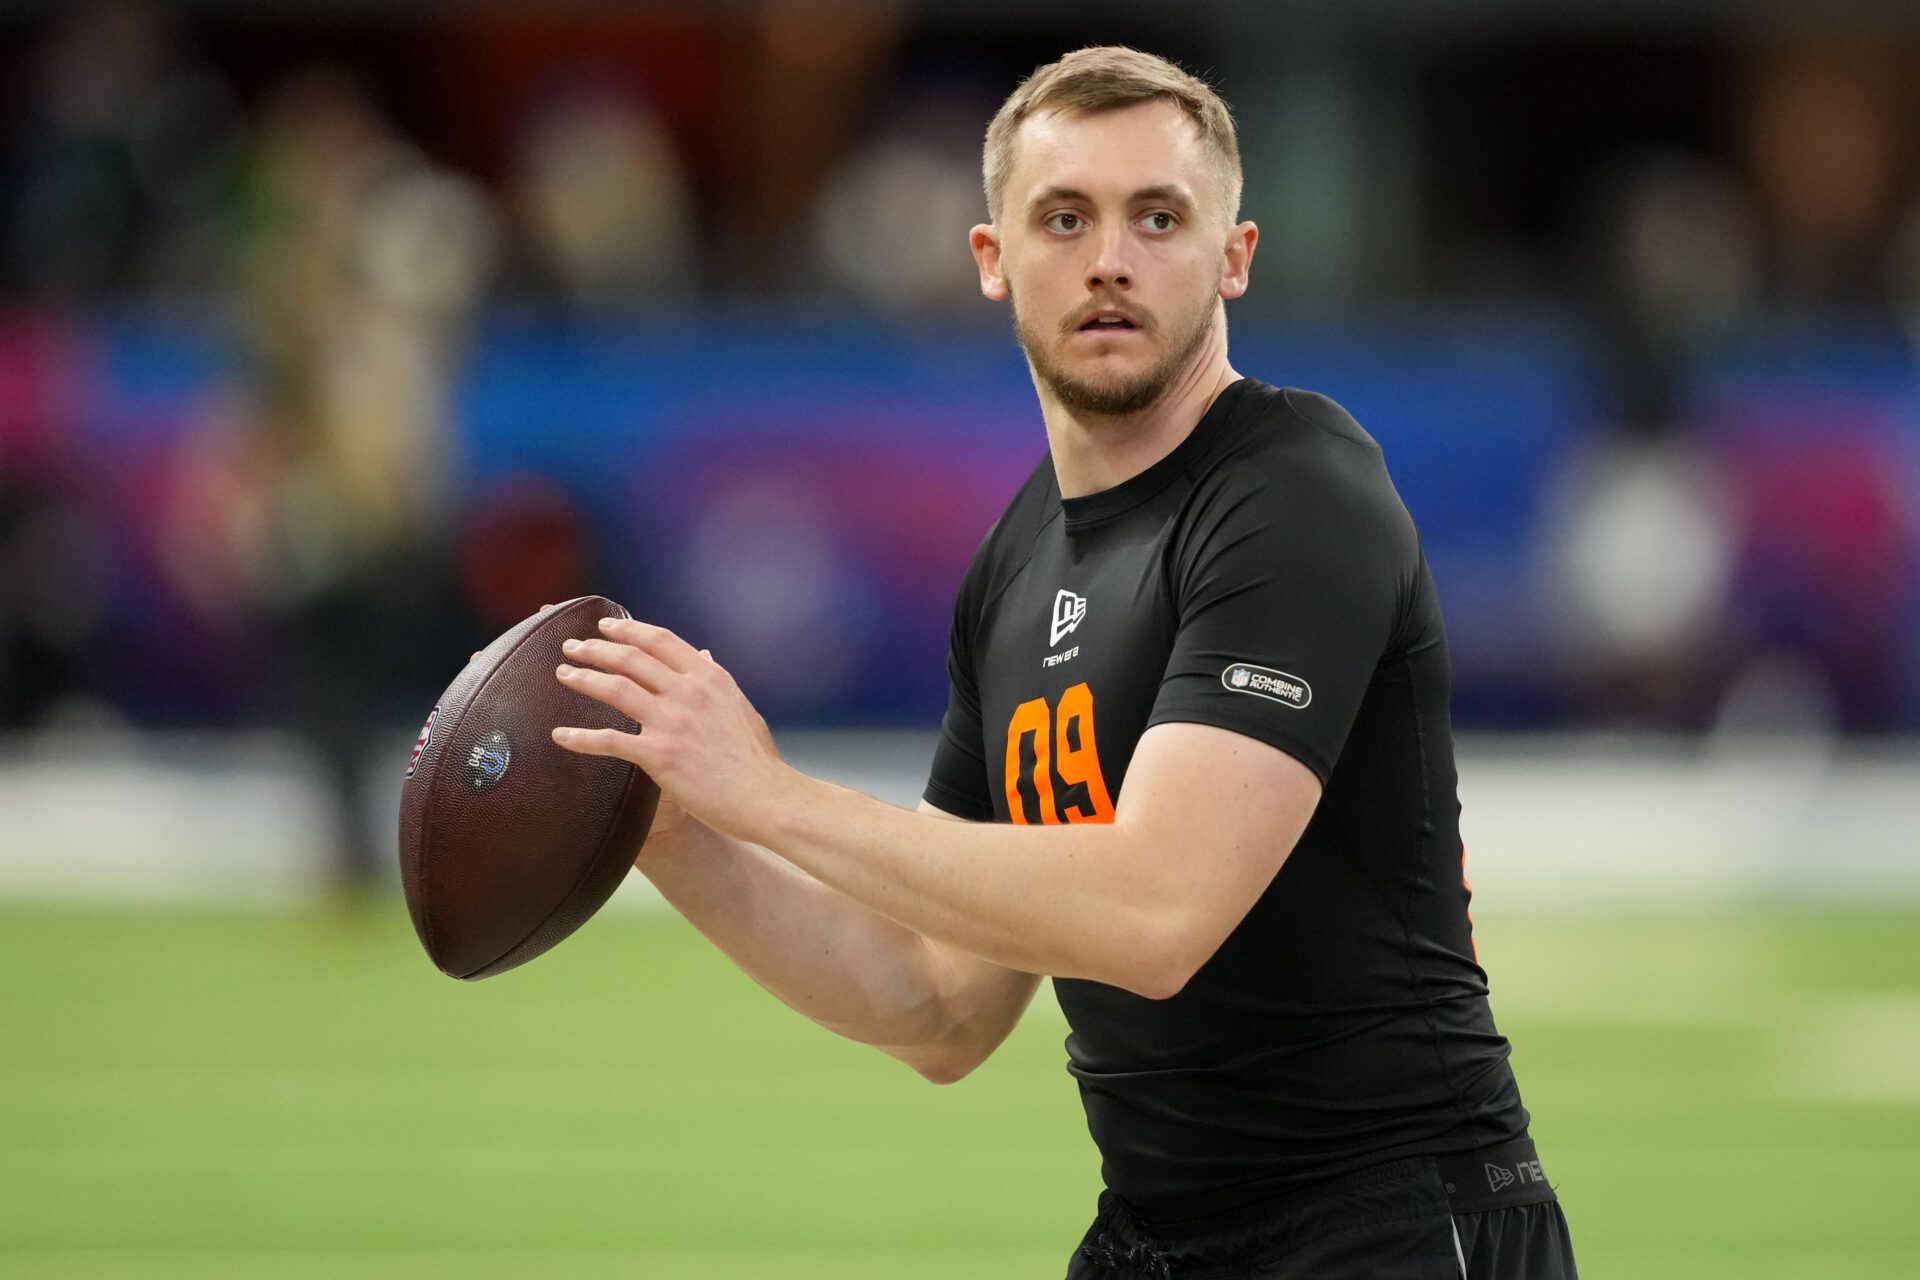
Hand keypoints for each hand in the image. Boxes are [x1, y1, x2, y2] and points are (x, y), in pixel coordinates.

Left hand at [548, 617, 790, 843]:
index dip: (628, 630)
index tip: (605, 627)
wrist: (766, 798)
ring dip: (584, 678)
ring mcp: (673, 722)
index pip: (660, 641)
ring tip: (563, 674)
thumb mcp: (741, 708)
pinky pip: (610, 741)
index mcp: (710, 678)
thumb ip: (718, 681)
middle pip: (632, 658)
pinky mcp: (660, 756)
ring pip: (616, 689)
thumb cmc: (757, 760)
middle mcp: (689, 692)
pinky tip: (560, 737)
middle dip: (596, 649)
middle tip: (572, 647)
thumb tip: (703, 655)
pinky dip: (580, 738)